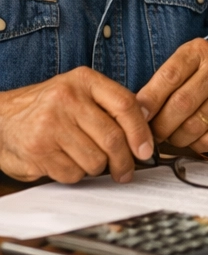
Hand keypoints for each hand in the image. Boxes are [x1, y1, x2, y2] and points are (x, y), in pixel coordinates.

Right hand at [0, 68, 152, 183]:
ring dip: (97, 168)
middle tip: (125, 171)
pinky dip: (75, 175)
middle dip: (124, 161)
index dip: (141, 131)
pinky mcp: (37, 149)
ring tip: (88, 160)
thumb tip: (146, 130)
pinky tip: (67, 162)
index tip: (146, 150)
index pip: (125, 105)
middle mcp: (67, 98)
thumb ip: (110, 105)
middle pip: (112, 138)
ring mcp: (50, 124)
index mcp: (84, 80)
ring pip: (95, 160)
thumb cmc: (49, 107)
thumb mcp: (80, 92)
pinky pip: (72, 173)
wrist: (1, 117)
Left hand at [137, 39, 207, 153]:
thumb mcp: (181, 71)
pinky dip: (196, 145)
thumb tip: (135, 114)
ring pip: (194, 126)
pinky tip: (195, 137)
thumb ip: (158, 87)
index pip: (169, 76)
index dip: (150, 101)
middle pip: (181, 104)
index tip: (138, 117)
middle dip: (161, 126)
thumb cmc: (201, 81)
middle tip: (152, 134)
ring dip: (176, 138)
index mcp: (199, 52)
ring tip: (174, 135)